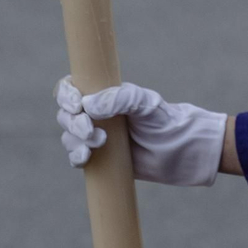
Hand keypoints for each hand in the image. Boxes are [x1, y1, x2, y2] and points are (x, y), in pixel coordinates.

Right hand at [55, 75, 226, 186]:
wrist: (180, 150)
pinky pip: (77, 157)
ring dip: (75, 140)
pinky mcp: (100, 158)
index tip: (76, 104)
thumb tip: (87, 105)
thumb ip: (120, 99)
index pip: (72, 88)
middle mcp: (97, 114)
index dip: (66, 95)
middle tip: (91, 130)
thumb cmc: (165, 120)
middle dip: (73, 122)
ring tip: (99, 142)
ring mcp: (97, 136)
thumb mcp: (145, 103)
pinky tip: (86, 157)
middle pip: (67, 114)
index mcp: (105, 94)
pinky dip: (76, 156)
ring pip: (69, 136)